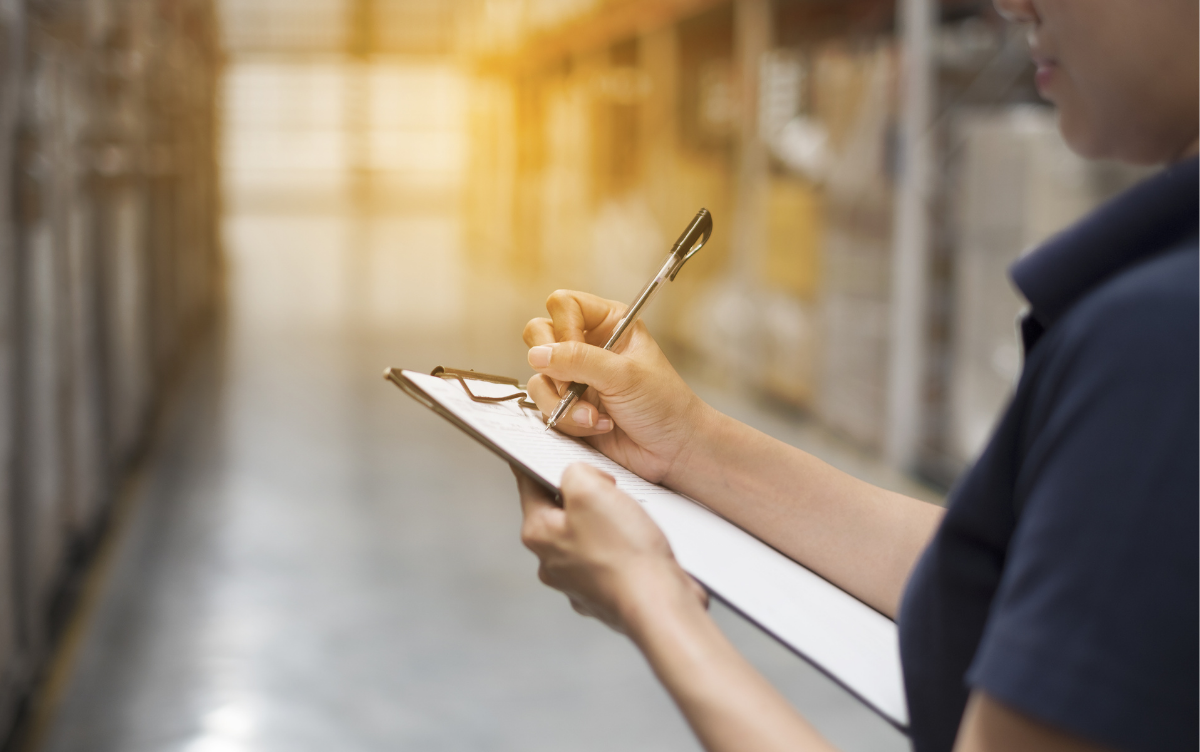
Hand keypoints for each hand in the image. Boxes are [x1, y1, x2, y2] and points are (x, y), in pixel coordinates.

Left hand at [515, 463, 707, 634]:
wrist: (659, 604)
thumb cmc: (625, 552)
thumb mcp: (591, 490)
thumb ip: (573, 472)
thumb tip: (577, 476)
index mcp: (539, 534)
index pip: (529, 485)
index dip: (538, 462)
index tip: (537, 449)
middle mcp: (552, 562)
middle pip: (561, 511)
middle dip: (584, 495)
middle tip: (608, 488)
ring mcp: (578, 582)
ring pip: (588, 536)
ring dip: (606, 523)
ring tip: (630, 519)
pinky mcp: (606, 594)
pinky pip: (611, 559)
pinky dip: (624, 548)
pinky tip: (641, 544)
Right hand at [523, 290, 713, 484]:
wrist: (672, 449)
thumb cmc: (664, 404)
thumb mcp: (624, 375)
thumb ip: (579, 360)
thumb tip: (537, 354)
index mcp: (609, 323)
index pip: (564, 305)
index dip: (564, 329)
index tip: (576, 354)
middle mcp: (588, 345)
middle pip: (539, 335)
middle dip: (555, 367)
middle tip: (574, 386)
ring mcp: (575, 376)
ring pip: (539, 376)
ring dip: (563, 402)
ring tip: (594, 416)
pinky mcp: (568, 405)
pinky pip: (544, 406)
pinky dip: (568, 420)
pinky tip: (597, 426)